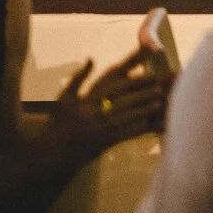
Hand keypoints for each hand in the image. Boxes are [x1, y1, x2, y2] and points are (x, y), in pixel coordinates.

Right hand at [37, 48, 165, 164]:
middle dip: (142, 92)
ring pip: (127, 117)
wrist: (53, 153)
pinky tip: (149, 123)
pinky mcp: (105, 143)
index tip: (145, 70)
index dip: (130, 75)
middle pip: (123, 100)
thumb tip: (91, 58)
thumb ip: (78, 78)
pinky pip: (125, 135)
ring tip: (159, 101)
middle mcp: (94, 114)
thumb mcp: (64, 99)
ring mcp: (100, 130)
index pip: (112, 84)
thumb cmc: (58, 123)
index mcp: (86, 102)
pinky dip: (138, 129)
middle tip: (159, 85)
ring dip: (144, 109)